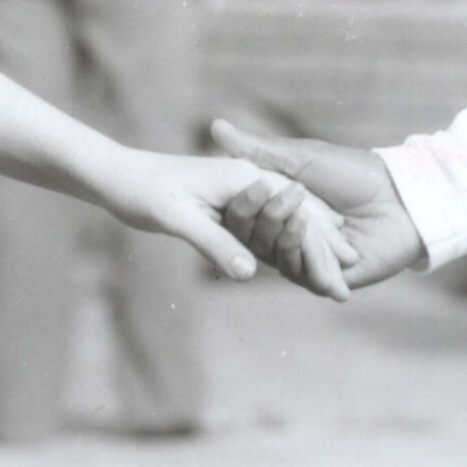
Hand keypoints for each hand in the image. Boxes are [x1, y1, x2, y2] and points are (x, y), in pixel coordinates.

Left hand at [97, 147, 356, 283]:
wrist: (121, 174)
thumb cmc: (143, 192)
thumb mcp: (176, 218)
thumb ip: (214, 243)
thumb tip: (249, 273)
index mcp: (248, 177)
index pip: (295, 218)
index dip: (317, 254)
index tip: (335, 284)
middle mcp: (255, 177)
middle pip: (302, 218)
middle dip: (327, 254)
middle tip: (346, 291)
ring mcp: (250, 185)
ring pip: (294, 218)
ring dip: (317, 248)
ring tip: (340, 277)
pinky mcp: (240, 196)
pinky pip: (278, 219)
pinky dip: (297, 239)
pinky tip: (308, 256)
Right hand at [212, 119, 424, 292]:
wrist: (399, 195)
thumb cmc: (353, 172)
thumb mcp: (300, 157)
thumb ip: (256, 150)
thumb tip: (214, 125)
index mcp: (276, 213)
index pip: (242, 218)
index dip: (241, 206)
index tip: (251, 185)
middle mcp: (286, 240)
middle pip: (253, 242)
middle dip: (265, 219)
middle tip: (283, 195)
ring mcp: (306, 261)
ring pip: (275, 259)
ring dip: (285, 236)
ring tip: (301, 214)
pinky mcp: (328, 279)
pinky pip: (304, 275)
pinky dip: (305, 256)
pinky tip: (315, 238)